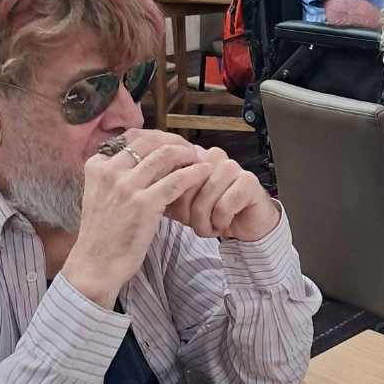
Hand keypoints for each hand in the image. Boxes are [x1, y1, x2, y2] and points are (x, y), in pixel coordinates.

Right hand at [63, 135, 212, 306]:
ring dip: (187, 154)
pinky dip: (194, 173)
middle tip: (190, 149)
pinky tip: (204, 172)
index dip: (158, 139)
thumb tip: (149, 160)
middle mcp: (110, 171)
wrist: (96, 264)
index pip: (133, 139)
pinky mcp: (144, 204)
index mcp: (97, 166)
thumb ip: (118, 175)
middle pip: (150, 141)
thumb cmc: (103, 233)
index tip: (172, 145)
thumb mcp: (101, 195)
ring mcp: (126, 186)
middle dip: (175, 141)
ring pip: (165, 156)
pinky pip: (176, 180)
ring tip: (199, 159)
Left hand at [128, 133, 279, 241]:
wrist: (244, 225)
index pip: (170, 168)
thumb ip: (160, 188)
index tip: (173, 213)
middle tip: (192, 223)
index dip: (169, 195)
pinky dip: (219, 222)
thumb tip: (135, 185)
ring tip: (207, 228)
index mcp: (193, 155)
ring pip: (205, 196)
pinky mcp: (248, 182)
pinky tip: (221, 226)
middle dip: (186, 211)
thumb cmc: (209, 212)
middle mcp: (212, 156)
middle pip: (185, 183)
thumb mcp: (178, 201)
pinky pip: (224, 205)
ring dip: (203, 220)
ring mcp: (232, 166)